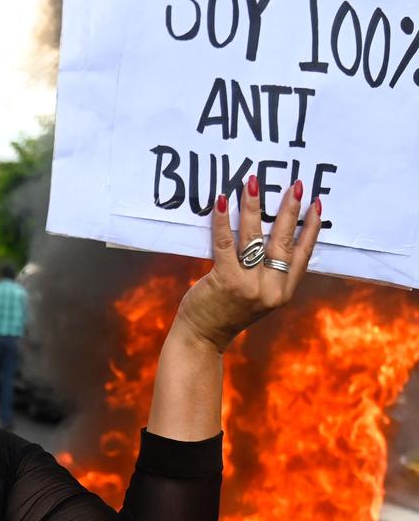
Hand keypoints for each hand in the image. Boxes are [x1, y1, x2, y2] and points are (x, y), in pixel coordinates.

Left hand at [176, 177, 320, 352]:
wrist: (203, 337)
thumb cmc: (227, 311)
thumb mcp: (257, 296)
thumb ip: (267, 274)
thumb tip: (267, 235)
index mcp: (283, 292)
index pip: (303, 255)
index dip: (311, 229)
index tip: (316, 205)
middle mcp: (271, 289)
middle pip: (283, 242)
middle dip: (290, 211)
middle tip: (295, 185)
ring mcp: (248, 285)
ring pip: (254, 238)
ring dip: (254, 207)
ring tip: (254, 183)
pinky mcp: (225, 280)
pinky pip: (225, 243)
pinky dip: (223, 221)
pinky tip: (222, 202)